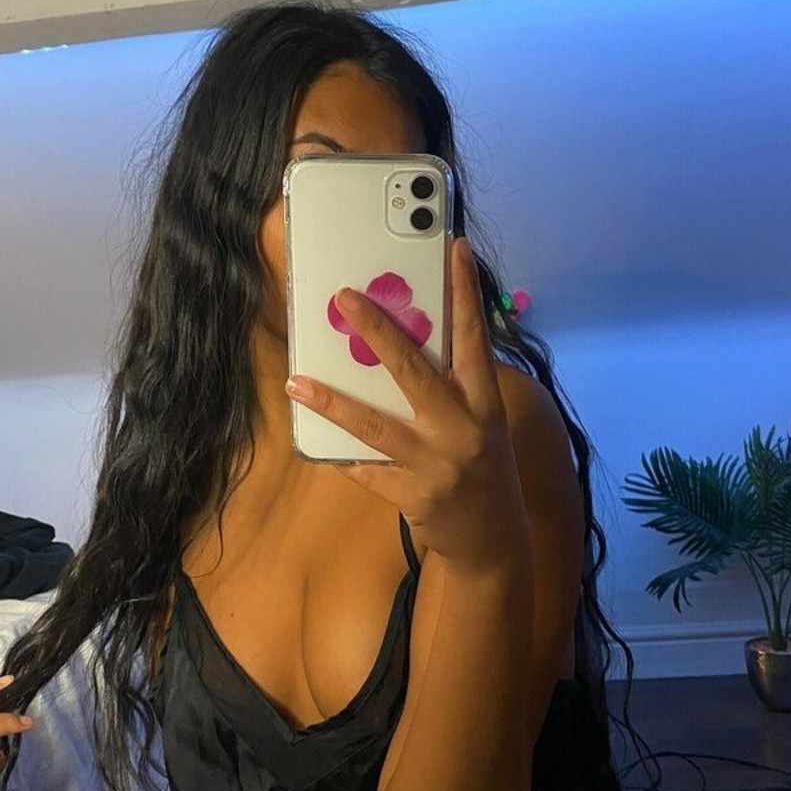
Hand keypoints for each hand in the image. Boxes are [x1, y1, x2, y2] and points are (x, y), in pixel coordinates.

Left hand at [285, 235, 530, 571]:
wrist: (495, 542)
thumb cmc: (486, 470)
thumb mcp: (484, 424)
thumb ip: (455, 389)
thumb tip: (403, 345)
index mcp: (485, 403)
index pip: (474, 339)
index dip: (465, 292)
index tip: (453, 248)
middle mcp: (464, 429)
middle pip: (414, 371)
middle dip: (378, 330)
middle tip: (345, 298)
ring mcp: (437, 464)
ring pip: (375, 424)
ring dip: (332, 401)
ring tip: (296, 380)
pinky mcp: (413, 496)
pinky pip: (367, 468)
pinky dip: (342, 455)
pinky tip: (317, 442)